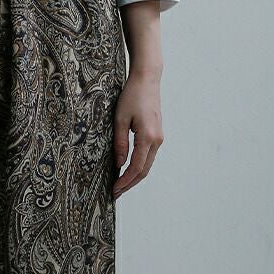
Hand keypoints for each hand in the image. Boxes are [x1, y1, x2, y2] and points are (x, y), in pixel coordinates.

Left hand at [112, 68, 163, 198]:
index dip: (125, 181)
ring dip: (134, 177)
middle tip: (115, 193)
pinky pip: (148, 156)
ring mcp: (159, 138)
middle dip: (130, 184)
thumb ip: (120, 143)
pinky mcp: (157, 134)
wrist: (147, 79)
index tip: (114, 190)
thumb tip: (119, 164)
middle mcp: (157, 140)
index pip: (136, 167)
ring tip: (120, 185)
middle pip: (144, 170)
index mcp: (148, 137)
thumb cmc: (131, 96)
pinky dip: (139, 166)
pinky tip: (128, 170)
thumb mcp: (120, 119)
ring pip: (147, 164)